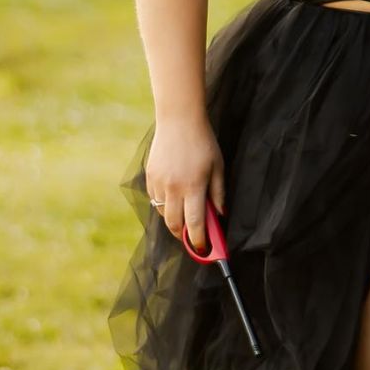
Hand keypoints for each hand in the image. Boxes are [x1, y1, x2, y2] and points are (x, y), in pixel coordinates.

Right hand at [146, 115, 225, 254]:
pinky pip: (154, 200)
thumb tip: (219, 215)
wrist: (178, 119)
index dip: (198, 240)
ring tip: (184, 216)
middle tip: (192, 238)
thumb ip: (219, 193)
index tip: (203, 249)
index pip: (194, 223)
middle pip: (174, 224)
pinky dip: (163, 205)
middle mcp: (173, 188)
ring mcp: (159, 182)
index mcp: (193, 186)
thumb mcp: (218, 167)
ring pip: (162, 213)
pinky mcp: (150, 176)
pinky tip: (173, 198)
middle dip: (183, 236)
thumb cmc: (203, 142)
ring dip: (173, 220)